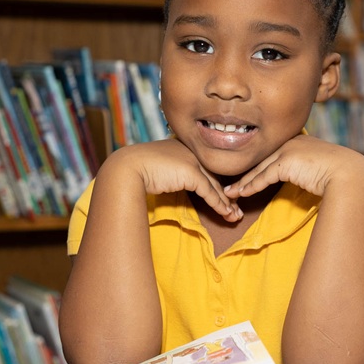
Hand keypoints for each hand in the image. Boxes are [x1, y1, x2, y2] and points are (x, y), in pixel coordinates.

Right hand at [107, 139, 242, 221]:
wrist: (127, 168)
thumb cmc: (137, 170)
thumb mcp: (160, 170)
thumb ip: (172, 174)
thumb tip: (174, 182)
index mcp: (184, 147)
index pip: (206, 168)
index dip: (217, 185)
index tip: (226, 199)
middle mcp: (191, 151)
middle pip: (214, 177)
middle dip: (227, 195)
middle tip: (236, 209)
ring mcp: (192, 160)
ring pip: (215, 185)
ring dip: (227, 203)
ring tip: (235, 217)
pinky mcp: (191, 172)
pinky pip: (209, 192)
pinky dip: (219, 204)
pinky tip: (226, 214)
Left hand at [224, 134, 363, 198]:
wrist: (349, 174)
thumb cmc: (340, 174)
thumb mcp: (319, 168)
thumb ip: (307, 170)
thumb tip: (305, 180)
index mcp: (299, 141)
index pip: (273, 156)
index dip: (258, 167)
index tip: (246, 177)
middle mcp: (291, 142)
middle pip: (262, 161)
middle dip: (245, 174)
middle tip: (230, 185)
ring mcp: (288, 150)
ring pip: (259, 169)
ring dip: (242, 183)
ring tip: (230, 193)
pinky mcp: (286, 162)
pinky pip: (263, 177)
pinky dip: (251, 186)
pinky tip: (241, 194)